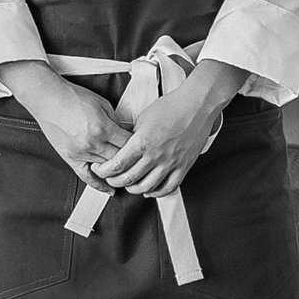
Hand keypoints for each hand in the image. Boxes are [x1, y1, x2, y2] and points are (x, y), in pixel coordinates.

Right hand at [0, 62, 130, 176]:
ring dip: (116, 170)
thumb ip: (116, 121)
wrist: (48, 98)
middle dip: (130, 159)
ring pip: (106, 169)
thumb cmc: (72, 97)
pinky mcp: (70, 158)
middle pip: (120, 160)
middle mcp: (93, 143)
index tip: (142, 147)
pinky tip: (109, 189)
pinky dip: (99, 185)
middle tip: (136, 159)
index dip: (138, 146)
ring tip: (126, 171)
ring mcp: (81, 152)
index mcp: (103, 128)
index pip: (129, 145)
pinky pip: (86, 177)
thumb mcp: (102, 104)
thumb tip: (125, 133)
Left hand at [92, 60, 238, 197]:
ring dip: (133, 189)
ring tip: (129, 185)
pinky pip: (168, 187)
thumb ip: (132, 136)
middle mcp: (156, 155)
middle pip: (129, 179)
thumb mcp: (143, 118)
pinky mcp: (183, 166)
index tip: (101, 170)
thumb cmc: (172, 107)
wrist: (196, 105)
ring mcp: (170, 163)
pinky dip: (156, 193)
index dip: (105, 171)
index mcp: (142, 141)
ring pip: (147, 187)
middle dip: (115, 181)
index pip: (117, 164)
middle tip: (111, 178)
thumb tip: (122, 146)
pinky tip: (150, 190)